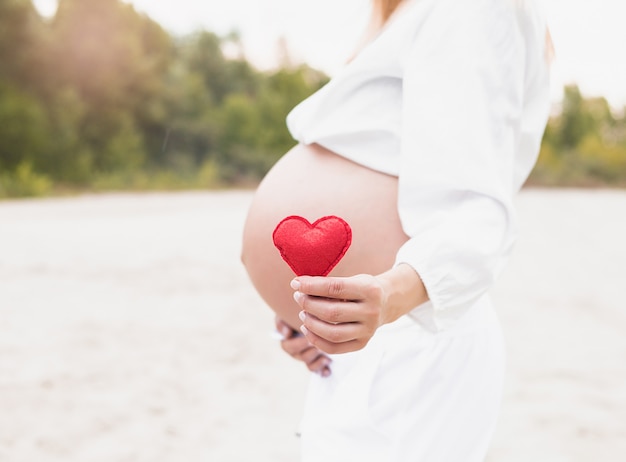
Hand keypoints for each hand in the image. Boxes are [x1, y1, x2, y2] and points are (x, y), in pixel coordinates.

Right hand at [275, 317, 331, 376]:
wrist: (312, 318)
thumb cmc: (298, 316)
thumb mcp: (286, 316)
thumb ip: (282, 323)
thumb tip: (286, 334)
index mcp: (288, 343)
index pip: (288, 347)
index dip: (298, 345)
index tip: (308, 339)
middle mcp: (297, 353)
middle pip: (302, 357)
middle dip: (311, 351)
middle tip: (321, 345)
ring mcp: (308, 359)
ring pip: (310, 365)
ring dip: (318, 361)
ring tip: (326, 354)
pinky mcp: (318, 363)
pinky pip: (319, 371)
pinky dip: (323, 371)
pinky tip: (328, 369)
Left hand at [291, 265, 427, 354]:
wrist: (386, 303)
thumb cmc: (362, 289)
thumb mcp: (353, 279)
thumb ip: (330, 284)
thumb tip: (299, 287)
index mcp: (369, 290)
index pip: (334, 288)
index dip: (311, 286)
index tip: (295, 283)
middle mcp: (371, 312)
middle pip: (332, 313)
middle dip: (309, 305)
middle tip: (298, 298)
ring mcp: (368, 331)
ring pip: (332, 333)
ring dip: (311, 324)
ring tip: (302, 314)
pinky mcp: (362, 344)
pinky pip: (334, 348)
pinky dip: (316, 340)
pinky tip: (307, 329)